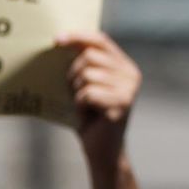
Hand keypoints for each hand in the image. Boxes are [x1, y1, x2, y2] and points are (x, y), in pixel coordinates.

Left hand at [59, 31, 140, 163]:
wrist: (102, 151)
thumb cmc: (90, 116)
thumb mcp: (87, 84)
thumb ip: (83, 64)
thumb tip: (59, 41)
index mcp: (125, 66)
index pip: (101, 41)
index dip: (78, 36)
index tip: (56, 40)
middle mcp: (131, 75)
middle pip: (90, 57)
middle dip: (73, 73)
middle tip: (72, 91)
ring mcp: (128, 90)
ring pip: (87, 75)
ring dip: (76, 91)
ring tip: (82, 105)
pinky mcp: (121, 106)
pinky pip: (88, 93)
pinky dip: (80, 104)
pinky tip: (86, 115)